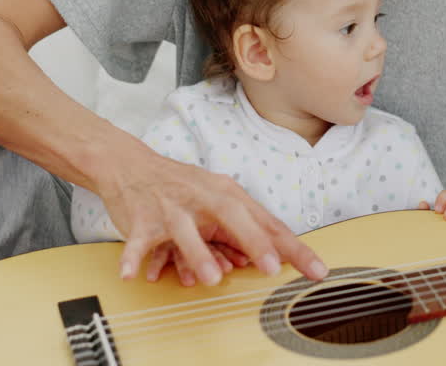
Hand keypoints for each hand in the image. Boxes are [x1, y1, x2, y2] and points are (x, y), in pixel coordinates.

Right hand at [96, 148, 327, 285]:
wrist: (130, 165)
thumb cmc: (180, 187)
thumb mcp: (217, 202)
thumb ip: (242, 231)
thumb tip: (271, 258)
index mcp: (226, 195)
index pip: (266, 222)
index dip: (292, 246)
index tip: (315, 268)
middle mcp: (202, 198)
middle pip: (233, 216)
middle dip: (254, 242)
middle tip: (272, 268)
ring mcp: (172, 209)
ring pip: (186, 231)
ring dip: (199, 255)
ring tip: (212, 278)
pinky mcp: (142, 220)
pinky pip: (138, 242)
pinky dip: (134, 258)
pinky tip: (132, 274)